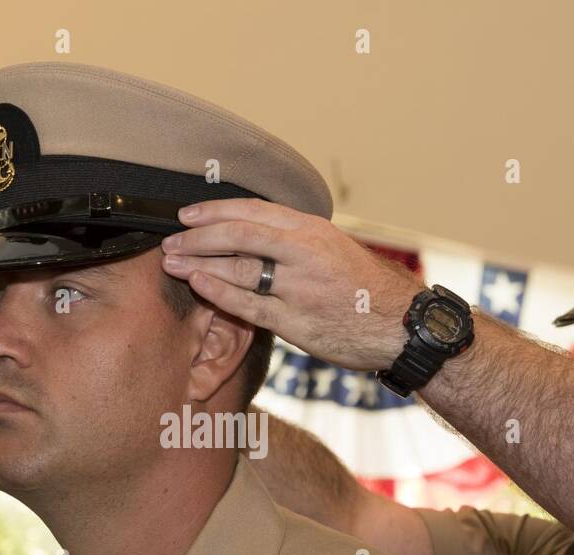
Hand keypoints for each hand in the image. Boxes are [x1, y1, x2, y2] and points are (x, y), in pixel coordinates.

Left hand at [160, 198, 424, 370]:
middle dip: (198, 236)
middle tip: (171, 240)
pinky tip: (200, 285)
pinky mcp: (297, 321)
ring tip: (173, 263)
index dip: (215, 211)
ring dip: (200, 263)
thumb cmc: (366, 289)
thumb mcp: (335, 249)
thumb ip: (296, 241)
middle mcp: (306, 252)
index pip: (253, 210)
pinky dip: (220, 292)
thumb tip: (254, 233)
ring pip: (240, 267)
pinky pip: (250, 304)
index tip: (187, 215)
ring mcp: (301, 287)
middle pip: (239, 234)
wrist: (402, 325)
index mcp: (313, 230)